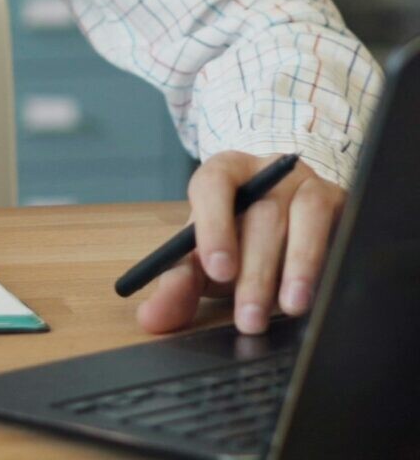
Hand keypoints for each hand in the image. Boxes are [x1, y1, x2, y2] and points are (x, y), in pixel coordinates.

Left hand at [136, 152, 344, 335]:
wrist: (286, 222)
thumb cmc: (237, 238)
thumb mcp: (205, 258)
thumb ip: (179, 283)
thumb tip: (150, 319)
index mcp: (224, 173)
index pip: (214, 184)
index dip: (215, 225)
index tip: (218, 269)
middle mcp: (266, 172)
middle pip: (261, 214)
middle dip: (255, 272)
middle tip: (249, 318)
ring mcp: (306, 185)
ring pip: (304, 220)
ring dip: (297, 268)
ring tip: (289, 309)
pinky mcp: (340, 205)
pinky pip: (339, 231)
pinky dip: (327, 264)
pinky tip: (322, 294)